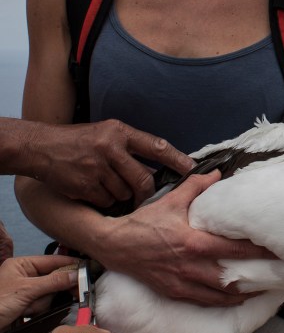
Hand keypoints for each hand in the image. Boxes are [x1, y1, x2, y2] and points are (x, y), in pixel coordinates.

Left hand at [0, 254, 77, 328]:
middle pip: (52, 277)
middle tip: (73, 291)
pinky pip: (42, 304)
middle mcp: (25, 275)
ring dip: (40, 303)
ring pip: (48, 293)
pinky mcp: (26, 305)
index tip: (87, 267)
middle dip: (52, 288)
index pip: (52, 260)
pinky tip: (27, 313)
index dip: (69, 264)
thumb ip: (53, 281)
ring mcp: (25, 291)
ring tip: (27, 309)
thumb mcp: (26, 290)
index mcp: (22, 264)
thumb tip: (77, 274)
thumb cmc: (0, 303)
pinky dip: (37, 309)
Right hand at [19, 119, 194, 207]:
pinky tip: (95, 190)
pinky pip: (107, 200)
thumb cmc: (79, 141)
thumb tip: (159, 169)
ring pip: (125, 193)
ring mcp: (97, 167)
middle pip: (143, 180)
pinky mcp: (84, 185)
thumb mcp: (107, 133)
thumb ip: (131, 148)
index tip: (193, 169)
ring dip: (122, 195)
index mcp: (120, 132)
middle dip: (147, 192)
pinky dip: (105, 200)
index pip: (156, 146)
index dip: (177, 159)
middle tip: (146, 197)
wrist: (41, 147)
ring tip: (108, 184)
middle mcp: (110, 148)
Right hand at [99, 170, 275, 306]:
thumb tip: (218, 173)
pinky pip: (203, 301)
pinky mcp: (174, 292)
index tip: (274, 250)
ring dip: (242, 294)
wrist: (114, 245)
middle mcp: (190, 267)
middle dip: (255, 278)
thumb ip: (196, 186)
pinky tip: (235, 299)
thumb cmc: (143, 222)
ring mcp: (182, 283)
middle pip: (231, 277)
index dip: (256, 252)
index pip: (232, 249)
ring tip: (262, 290)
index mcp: (193, 243)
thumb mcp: (171, 200)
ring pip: (219, 296)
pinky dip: (222, 301)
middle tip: (277, 275)